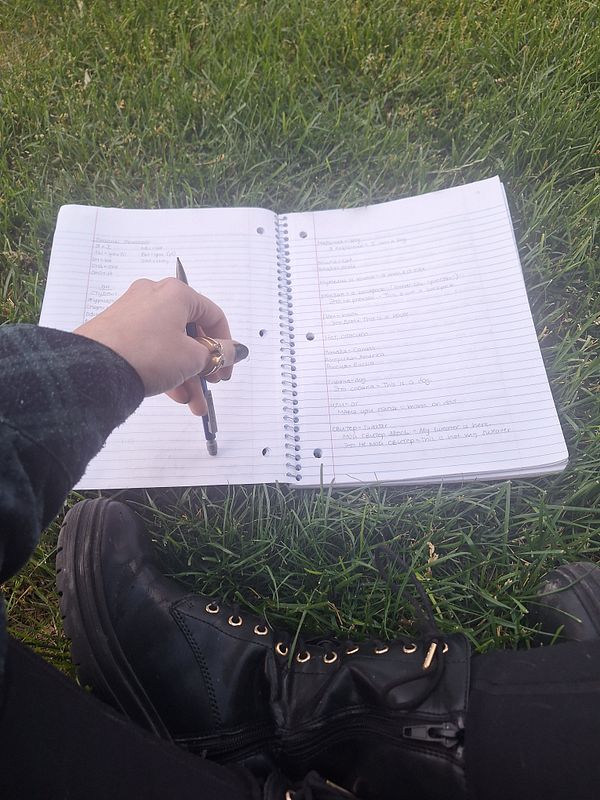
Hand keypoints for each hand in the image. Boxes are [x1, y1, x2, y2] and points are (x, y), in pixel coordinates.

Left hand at [74, 278, 242, 415]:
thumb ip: (219, 354)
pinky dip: (164, 368)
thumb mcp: (193, 358)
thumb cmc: (149, 354)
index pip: (214, 316)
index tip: (227, 370)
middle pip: (190, 332)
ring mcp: (132, 311)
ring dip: (185, 374)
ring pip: (170, 344)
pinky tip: (173, 395)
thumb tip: (235, 351)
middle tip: (210, 387)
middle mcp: (154, 295)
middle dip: (203, 366)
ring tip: (192, 404)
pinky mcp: (117, 329)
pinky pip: (150, 347)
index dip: (226, 346)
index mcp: (176, 293)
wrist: (93, 368)